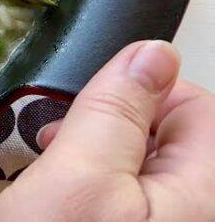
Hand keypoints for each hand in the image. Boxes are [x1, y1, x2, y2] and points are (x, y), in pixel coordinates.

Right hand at [0, 41, 214, 221]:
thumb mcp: (76, 174)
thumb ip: (115, 109)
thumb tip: (154, 52)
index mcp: (201, 194)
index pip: (198, 106)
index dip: (139, 92)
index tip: (89, 109)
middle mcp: (193, 211)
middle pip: (170, 135)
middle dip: (110, 127)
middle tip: (63, 148)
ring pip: (143, 165)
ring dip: (95, 157)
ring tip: (56, 179)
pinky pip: (125, 196)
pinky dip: (92, 188)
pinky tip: (61, 201)